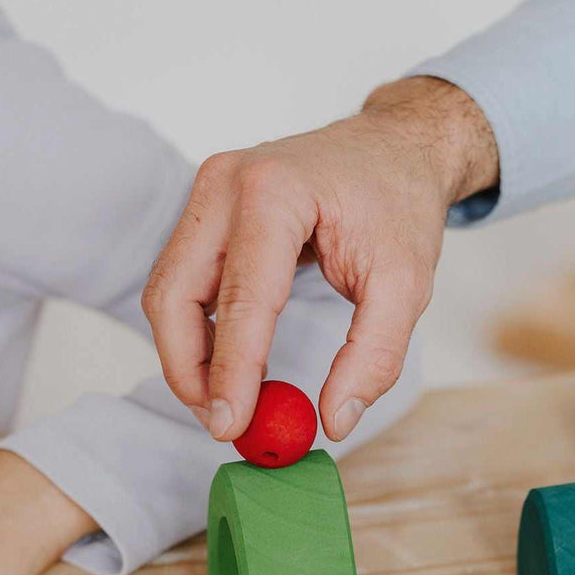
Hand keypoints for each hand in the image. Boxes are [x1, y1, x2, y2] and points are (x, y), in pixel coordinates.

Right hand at [142, 77, 498, 442]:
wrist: (393, 149)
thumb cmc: (399, 203)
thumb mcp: (407, 285)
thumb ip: (374, 356)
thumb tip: (333, 420)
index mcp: (275, 192)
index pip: (240, 298)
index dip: (230, 371)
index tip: (232, 425)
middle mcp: (225, 184)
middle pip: (173, 295)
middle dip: (189, 370)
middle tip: (223, 423)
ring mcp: (208, 194)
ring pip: (168, 293)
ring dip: (188, 357)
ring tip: (230, 403)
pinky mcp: (205, 213)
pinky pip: (182, 284)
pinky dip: (197, 334)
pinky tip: (231, 367)